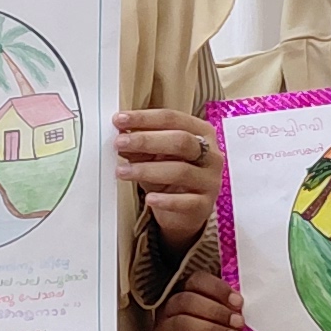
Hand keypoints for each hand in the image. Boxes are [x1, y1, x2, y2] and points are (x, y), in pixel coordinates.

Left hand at [114, 107, 217, 252]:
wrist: (184, 211)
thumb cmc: (170, 177)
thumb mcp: (155, 157)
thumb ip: (142, 147)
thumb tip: (121, 136)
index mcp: (201, 132)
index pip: (172, 118)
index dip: (145, 118)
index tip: (120, 120)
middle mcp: (211, 154)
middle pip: (181, 140)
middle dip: (146, 140)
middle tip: (120, 143)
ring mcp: (210, 180)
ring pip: (180, 170)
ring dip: (147, 170)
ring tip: (122, 171)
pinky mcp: (205, 204)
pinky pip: (186, 201)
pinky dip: (165, 200)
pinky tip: (149, 198)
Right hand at [147, 261, 243, 330]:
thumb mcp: (222, 326)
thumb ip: (229, 316)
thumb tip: (239, 310)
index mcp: (184, 295)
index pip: (195, 281)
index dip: (217, 289)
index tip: (238, 302)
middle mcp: (168, 310)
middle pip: (186, 301)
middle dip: (216, 311)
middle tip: (238, 322)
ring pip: (180, 323)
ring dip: (210, 330)